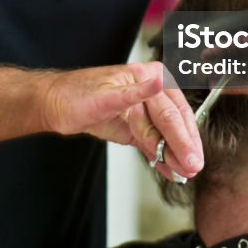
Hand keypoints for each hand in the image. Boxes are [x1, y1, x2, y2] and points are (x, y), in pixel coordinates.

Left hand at [39, 61, 203, 179]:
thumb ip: (135, 92)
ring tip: (184, 172)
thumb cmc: (74, 94)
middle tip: (193, 168)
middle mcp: (152, 91)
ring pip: (166, 136)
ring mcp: (145, 111)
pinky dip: (162, 157)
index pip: (171, 112)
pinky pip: (153, 143)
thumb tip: (158, 82)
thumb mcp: (104, 94)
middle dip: (183, 148)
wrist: (55, 105)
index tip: (191, 156)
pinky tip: (170, 170)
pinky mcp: (136, 127)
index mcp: (149, 75)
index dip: (182, 137)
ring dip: (175, 155)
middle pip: (173, 124)